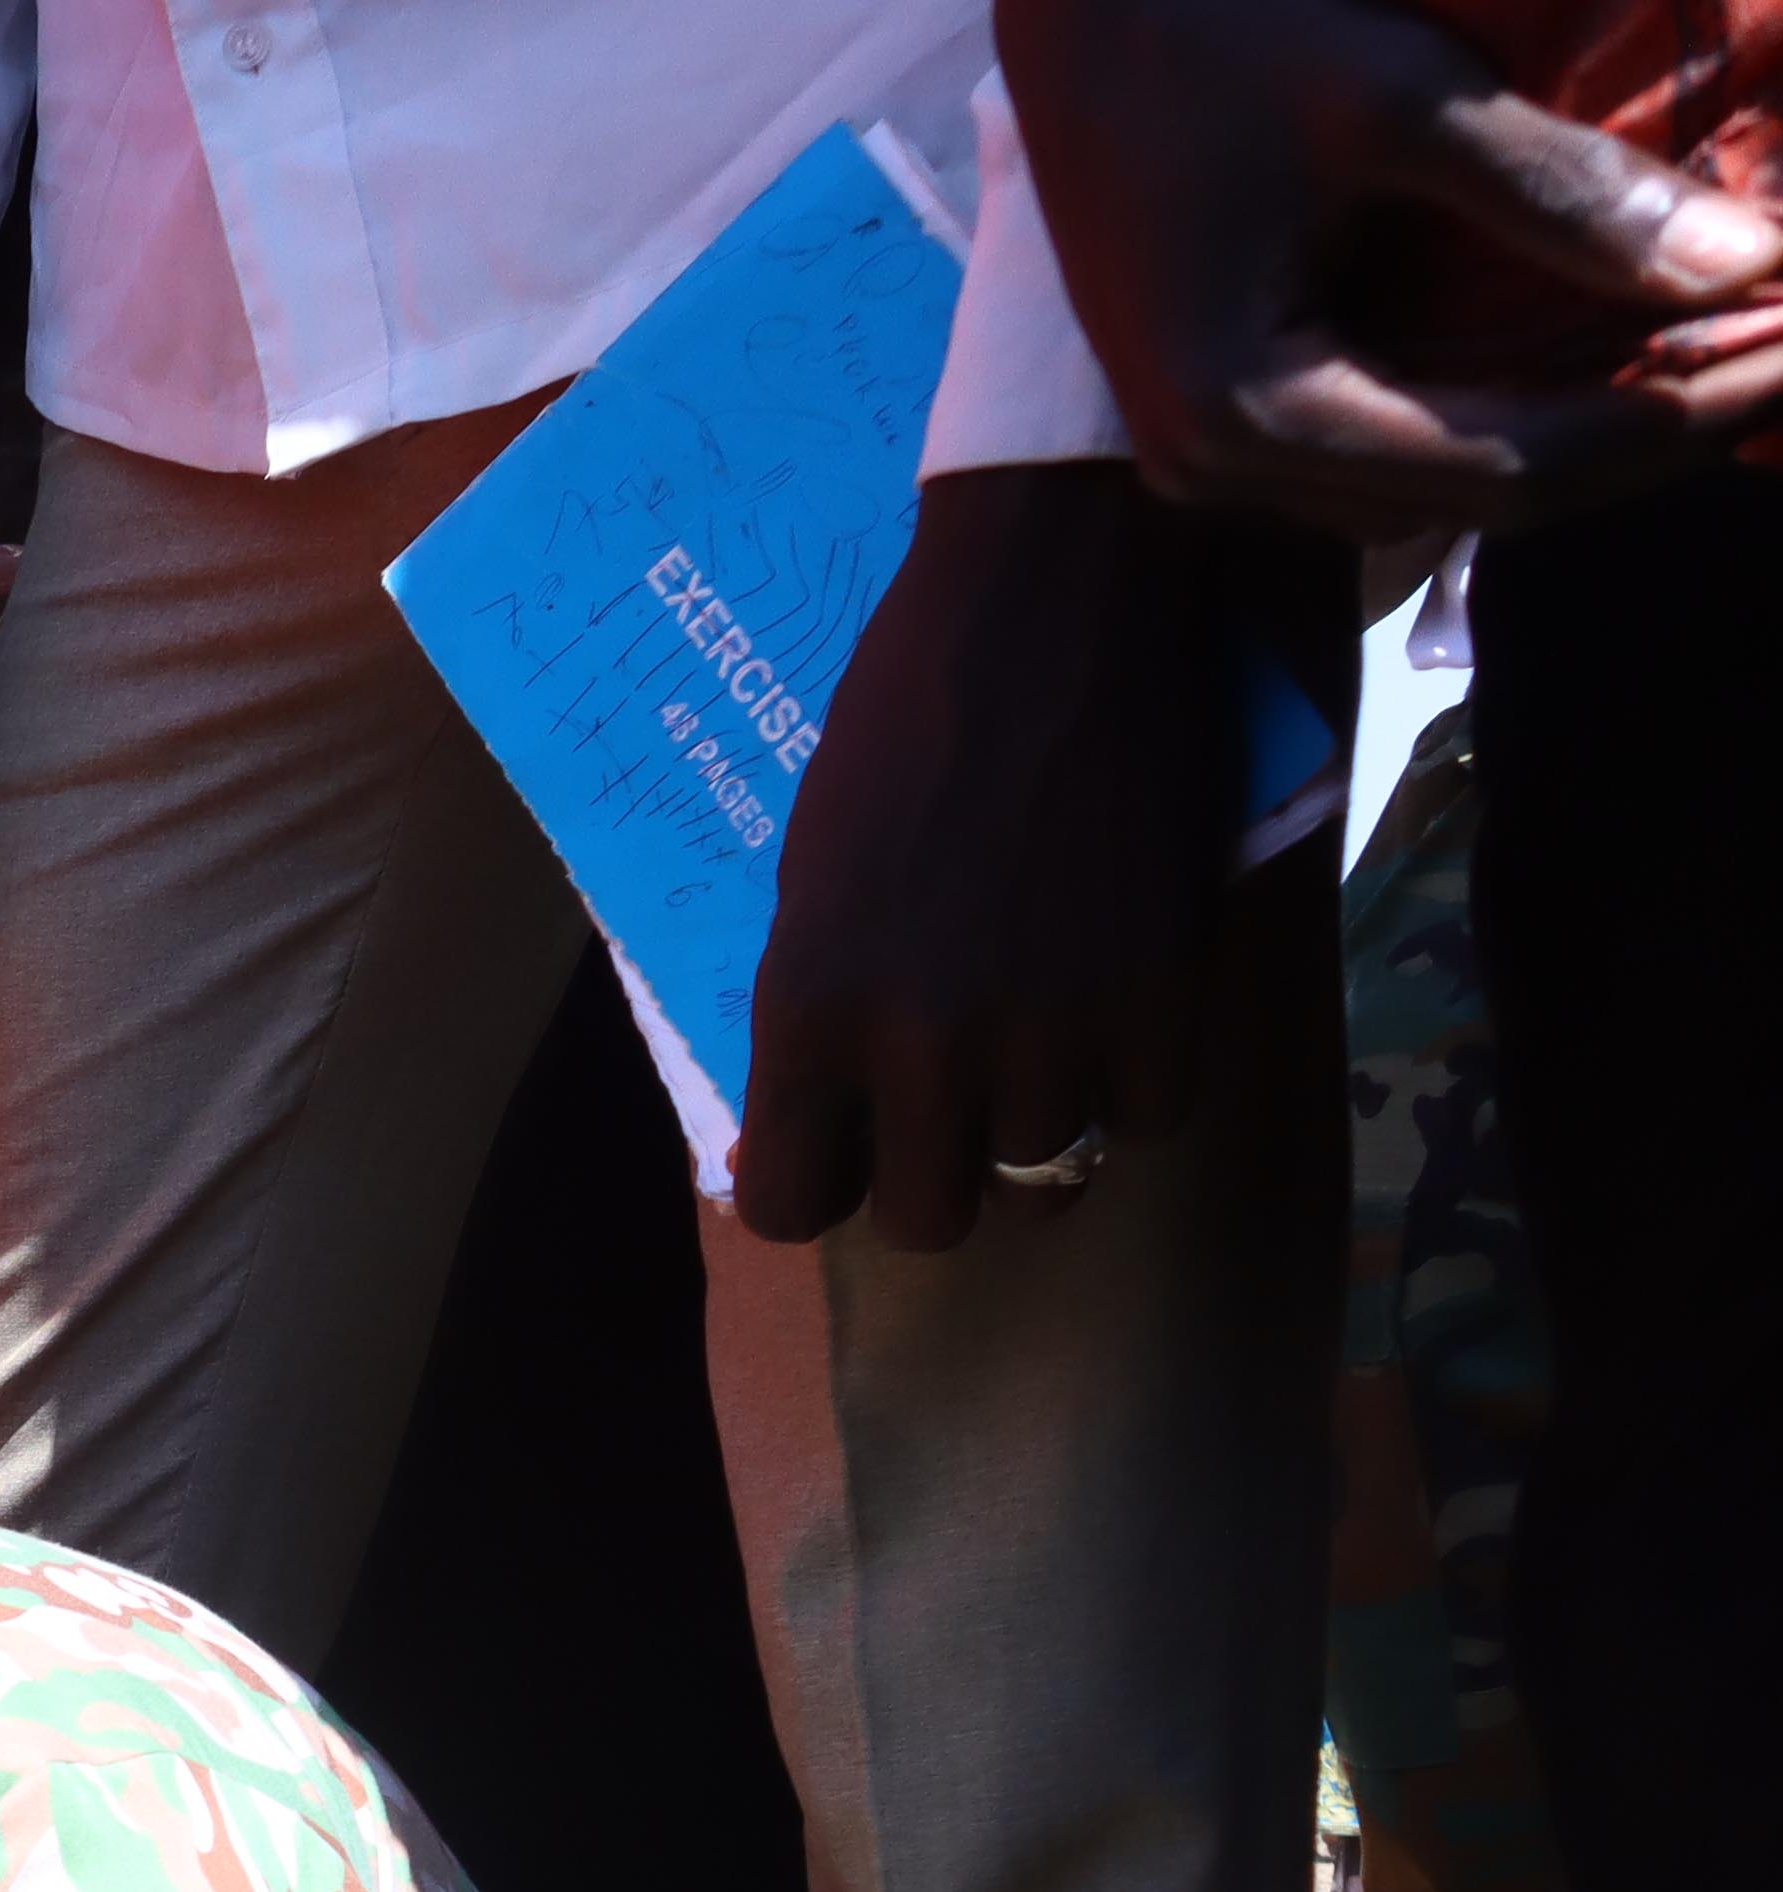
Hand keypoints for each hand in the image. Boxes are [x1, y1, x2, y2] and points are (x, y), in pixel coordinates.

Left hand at [729, 464, 1279, 1249]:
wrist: (1055, 605)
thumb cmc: (904, 718)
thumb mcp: (805, 877)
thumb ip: (811, 1006)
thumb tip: (808, 1115)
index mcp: (807, 1013)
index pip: (787, 1206)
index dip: (812, 1181)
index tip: (838, 1143)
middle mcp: (925, 1047)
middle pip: (927, 1222)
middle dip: (931, 1171)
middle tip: (945, 1099)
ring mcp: (1054, 1028)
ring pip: (1044, 1173)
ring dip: (1038, 1118)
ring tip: (1039, 1028)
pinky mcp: (1167, 992)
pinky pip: (1150, 1113)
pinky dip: (1137, 1076)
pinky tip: (1118, 1006)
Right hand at [999, 0, 1782, 542]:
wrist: (1076, 10)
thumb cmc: (1219, 31)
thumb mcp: (1397, 97)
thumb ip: (1560, 192)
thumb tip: (1744, 263)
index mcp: (1245, 413)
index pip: (1510, 469)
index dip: (1674, 416)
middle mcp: (1216, 467)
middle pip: (1485, 501)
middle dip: (1653, 434)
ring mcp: (1209, 451)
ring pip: (1447, 488)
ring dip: (1594, 431)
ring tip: (1721, 348)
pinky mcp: (1220, 410)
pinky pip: (1401, 445)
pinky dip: (1518, 408)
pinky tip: (1608, 344)